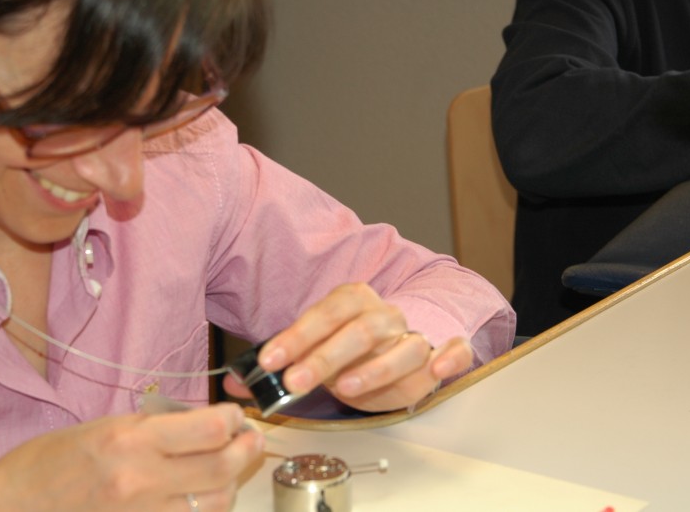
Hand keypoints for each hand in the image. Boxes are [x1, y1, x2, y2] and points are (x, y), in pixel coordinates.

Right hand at [0, 403, 263, 511]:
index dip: (232, 421)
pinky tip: (196, 499)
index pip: (209, 431)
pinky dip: (200, 510)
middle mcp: (139, 481)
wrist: (10, 505)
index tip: (234, 417)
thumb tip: (203, 425)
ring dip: (228, 485)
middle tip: (248, 440)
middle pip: (221, 469)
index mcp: (129, 441)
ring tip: (223, 470)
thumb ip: (155, 427)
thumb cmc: (49, 461)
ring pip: (213, 505)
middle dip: (245, 450)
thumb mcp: (103, 427)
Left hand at [223, 282, 472, 412]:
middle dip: (323, 356)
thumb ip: (278, 365)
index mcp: (351, 301)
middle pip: (357, 330)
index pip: (322, 314)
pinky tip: (436, 372)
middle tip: (294, 381)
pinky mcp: (441, 354)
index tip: (269, 360)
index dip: (295, 336)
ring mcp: (414, 333)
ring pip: (402, 345)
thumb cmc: (350, 351)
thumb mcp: (312, 354)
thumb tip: (235, 384)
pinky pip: (453, 349)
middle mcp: (383, 314)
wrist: (396, 344)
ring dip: (375, 366)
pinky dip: (449, 357)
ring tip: (345, 387)